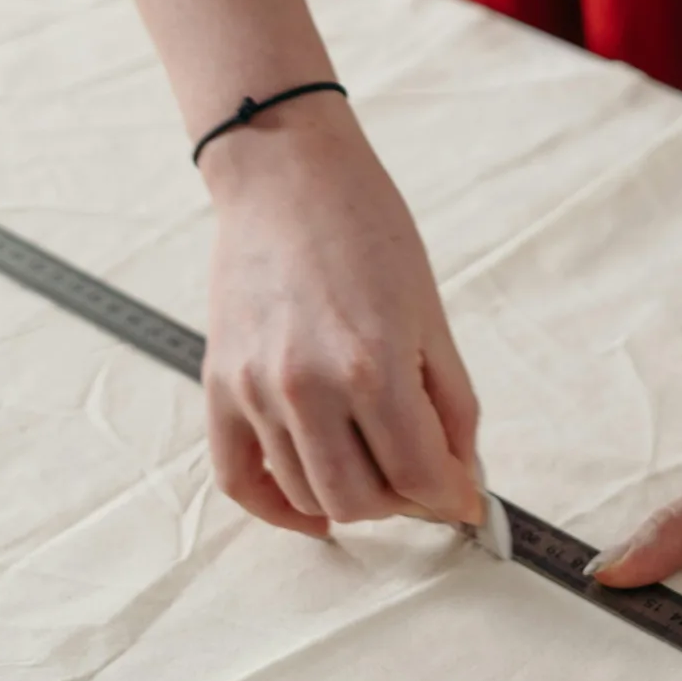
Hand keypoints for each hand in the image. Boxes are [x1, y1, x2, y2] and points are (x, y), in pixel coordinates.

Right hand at [200, 92, 484, 540]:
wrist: (285, 172)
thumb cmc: (367, 226)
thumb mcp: (430, 312)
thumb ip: (450, 404)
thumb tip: (459, 475)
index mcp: (373, 366)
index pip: (420, 476)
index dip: (452, 495)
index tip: (463, 496)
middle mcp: (308, 387)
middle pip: (363, 501)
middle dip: (404, 501)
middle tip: (420, 475)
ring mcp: (255, 389)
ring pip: (307, 494)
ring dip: (351, 500)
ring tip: (373, 468)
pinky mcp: (218, 384)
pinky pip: (238, 478)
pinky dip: (277, 508)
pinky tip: (312, 508)